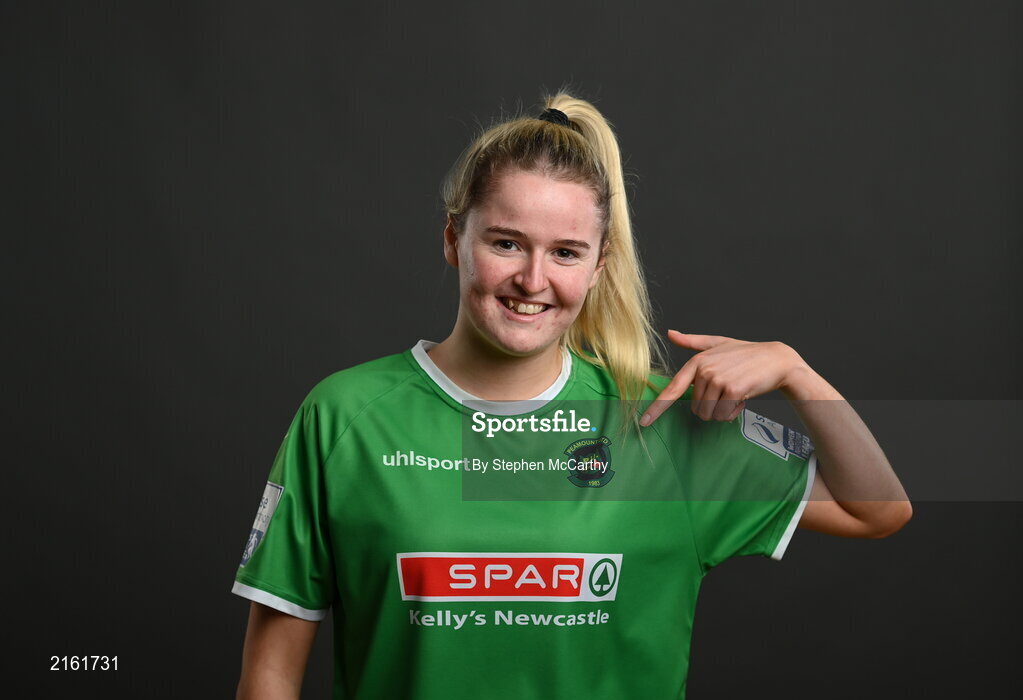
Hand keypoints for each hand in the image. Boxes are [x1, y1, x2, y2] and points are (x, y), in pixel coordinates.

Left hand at [639, 330, 807, 425]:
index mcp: (696, 362)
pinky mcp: (732, 390)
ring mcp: (718, 380)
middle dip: (711, 407)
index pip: (672, 389)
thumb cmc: (745, 353)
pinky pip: (724, 415)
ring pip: (708, 414)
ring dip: (723, 411)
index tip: (643, 422)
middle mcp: (704, 370)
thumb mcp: (717, 344)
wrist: (776, 360)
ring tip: (735, 394)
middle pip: (695, 408)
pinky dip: (734, 412)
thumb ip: (692, 342)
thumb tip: (670, 333)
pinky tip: (743, 399)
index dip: (656, 408)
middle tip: (727, 393)